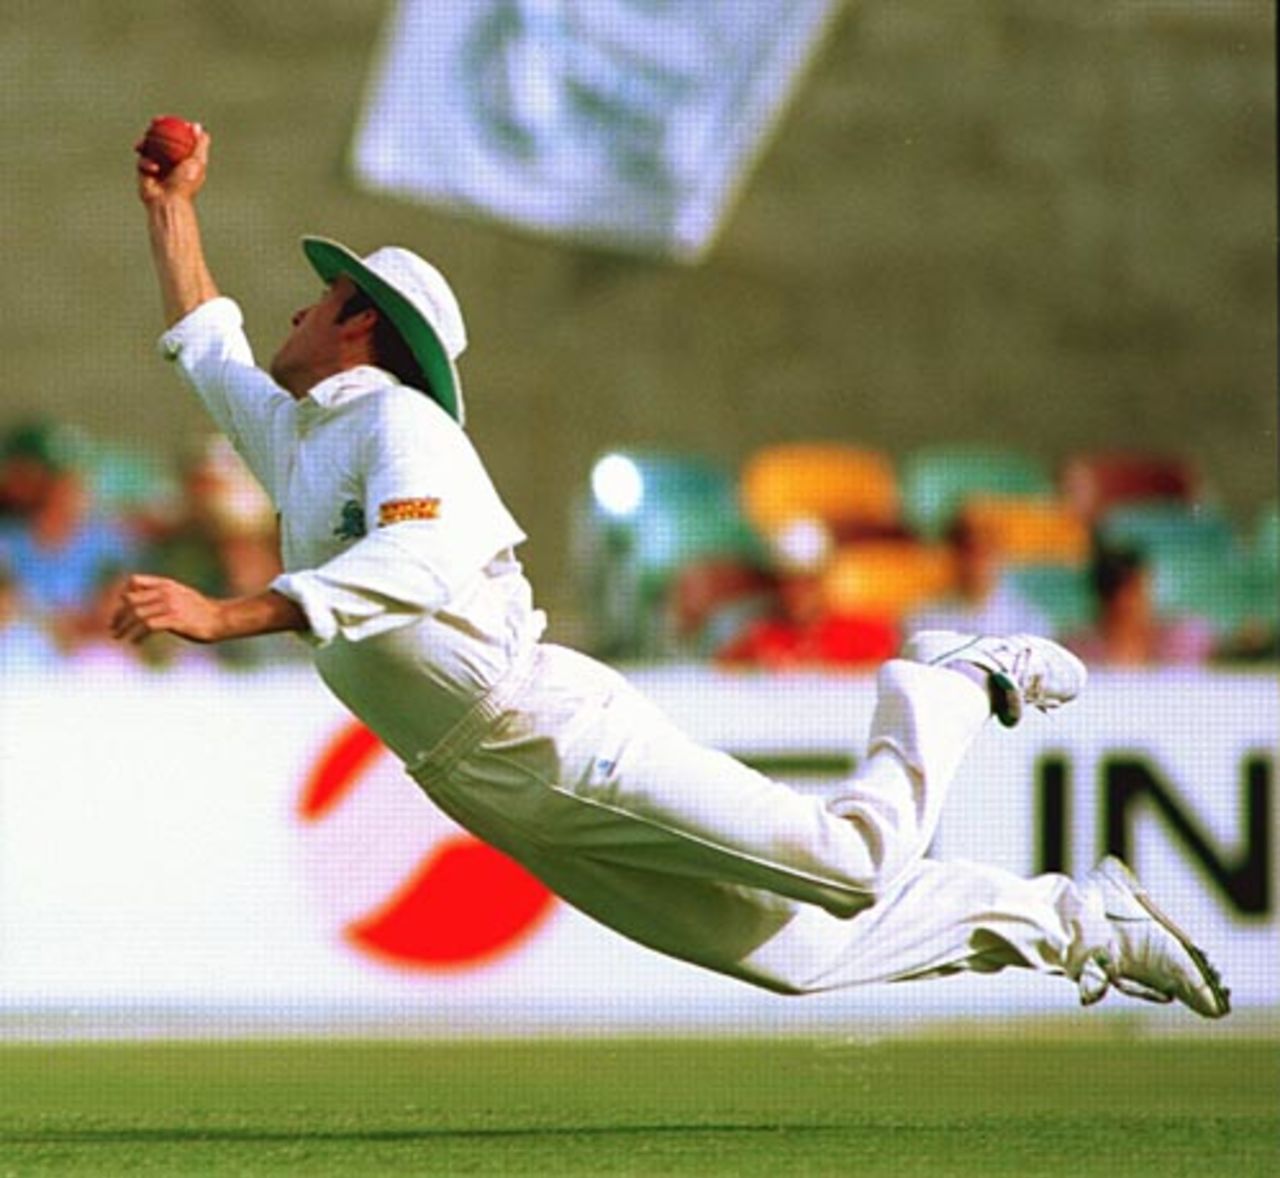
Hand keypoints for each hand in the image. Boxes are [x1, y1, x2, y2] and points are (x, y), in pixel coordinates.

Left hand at [111, 573, 226, 644]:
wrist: (222, 619)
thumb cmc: (202, 611)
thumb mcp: (181, 595)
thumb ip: (163, 594)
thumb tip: (146, 601)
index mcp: (166, 584)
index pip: (134, 581)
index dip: (124, 595)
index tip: (120, 610)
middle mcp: (166, 592)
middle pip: (131, 600)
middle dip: (118, 615)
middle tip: (113, 628)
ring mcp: (170, 605)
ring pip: (137, 615)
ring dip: (124, 627)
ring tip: (118, 637)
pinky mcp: (174, 620)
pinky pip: (148, 627)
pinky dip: (138, 635)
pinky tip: (135, 643)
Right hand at [136, 125, 210, 206]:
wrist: (169, 202)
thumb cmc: (186, 184)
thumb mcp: (197, 162)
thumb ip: (200, 144)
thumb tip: (197, 126)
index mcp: (184, 158)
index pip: (177, 137)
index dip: (172, 125)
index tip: (168, 117)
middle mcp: (170, 160)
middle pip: (160, 138)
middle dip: (155, 127)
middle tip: (154, 121)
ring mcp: (157, 164)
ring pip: (148, 146)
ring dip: (146, 142)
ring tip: (145, 144)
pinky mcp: (145, 171)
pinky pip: (142, 159)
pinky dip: (147, 162)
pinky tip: (153, 168)